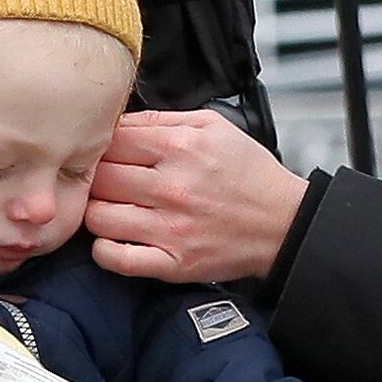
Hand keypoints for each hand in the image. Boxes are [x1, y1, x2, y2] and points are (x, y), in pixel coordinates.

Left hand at [87, 108, 309, 284]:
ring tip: (113, 209)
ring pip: (98, 217)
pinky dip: (104, 250)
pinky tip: (115, 239)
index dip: (102, 146)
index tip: (108, 154)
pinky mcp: (173, 262)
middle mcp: (172, 188)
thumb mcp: (214, 126)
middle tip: (107, 183)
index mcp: (180, 148)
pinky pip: (115, 258)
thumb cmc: (249, 174)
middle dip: (97, 178)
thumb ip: (163, 119)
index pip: (110, 141)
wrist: (284, 223)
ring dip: (98, 212)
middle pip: (99, 178)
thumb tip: (119, 121)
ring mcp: (170, 228)